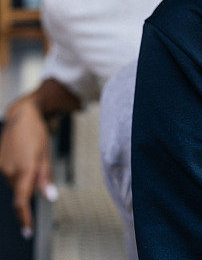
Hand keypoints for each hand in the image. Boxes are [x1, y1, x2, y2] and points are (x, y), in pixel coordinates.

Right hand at [0, 97, 56, 234]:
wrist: (20, 115)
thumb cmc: (37, 132)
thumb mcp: (46, 154)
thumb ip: (45, 177)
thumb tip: (50, 197)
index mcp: (25, 169)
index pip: (22, 201)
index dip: (25, 218)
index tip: (28, 231)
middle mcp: (10, 171)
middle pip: (20, 192)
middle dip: (29, 189)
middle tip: (37, 168)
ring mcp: (2, 167)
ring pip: (14, 184)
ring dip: (22, 179)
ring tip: (29, 157)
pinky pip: (8, 175)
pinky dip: (16, 172)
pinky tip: (21, 156)